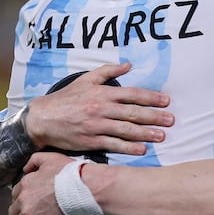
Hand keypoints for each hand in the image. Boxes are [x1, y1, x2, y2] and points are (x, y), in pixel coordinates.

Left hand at [9, 152, 75, 214]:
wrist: (81, 187)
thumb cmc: (68, 172)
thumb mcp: (49, 158)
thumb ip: (34, 160)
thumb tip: (25, 168)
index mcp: (25, 183)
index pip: (15, 194)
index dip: (19, 201)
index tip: (22, 205)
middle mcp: (23, 199)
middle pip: (14, 212)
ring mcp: (30, 214)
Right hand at [25, 62, 173, 154]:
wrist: (42, 119)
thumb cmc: (65, 99)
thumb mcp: (85, 79)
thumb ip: (108, 71)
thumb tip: (128, 65)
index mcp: (102, 92)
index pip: (132, 94)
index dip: (151, 98)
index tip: (166, 101)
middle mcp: (101, 108)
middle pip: (133, 112)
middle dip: (154, 116)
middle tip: (171, 120)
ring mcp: (97, 125)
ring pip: (126, 129)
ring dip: (146, 133)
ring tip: (162, 136)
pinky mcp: (91, 141)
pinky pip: (113, 144)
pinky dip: (128, 147)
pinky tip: (142, 149)